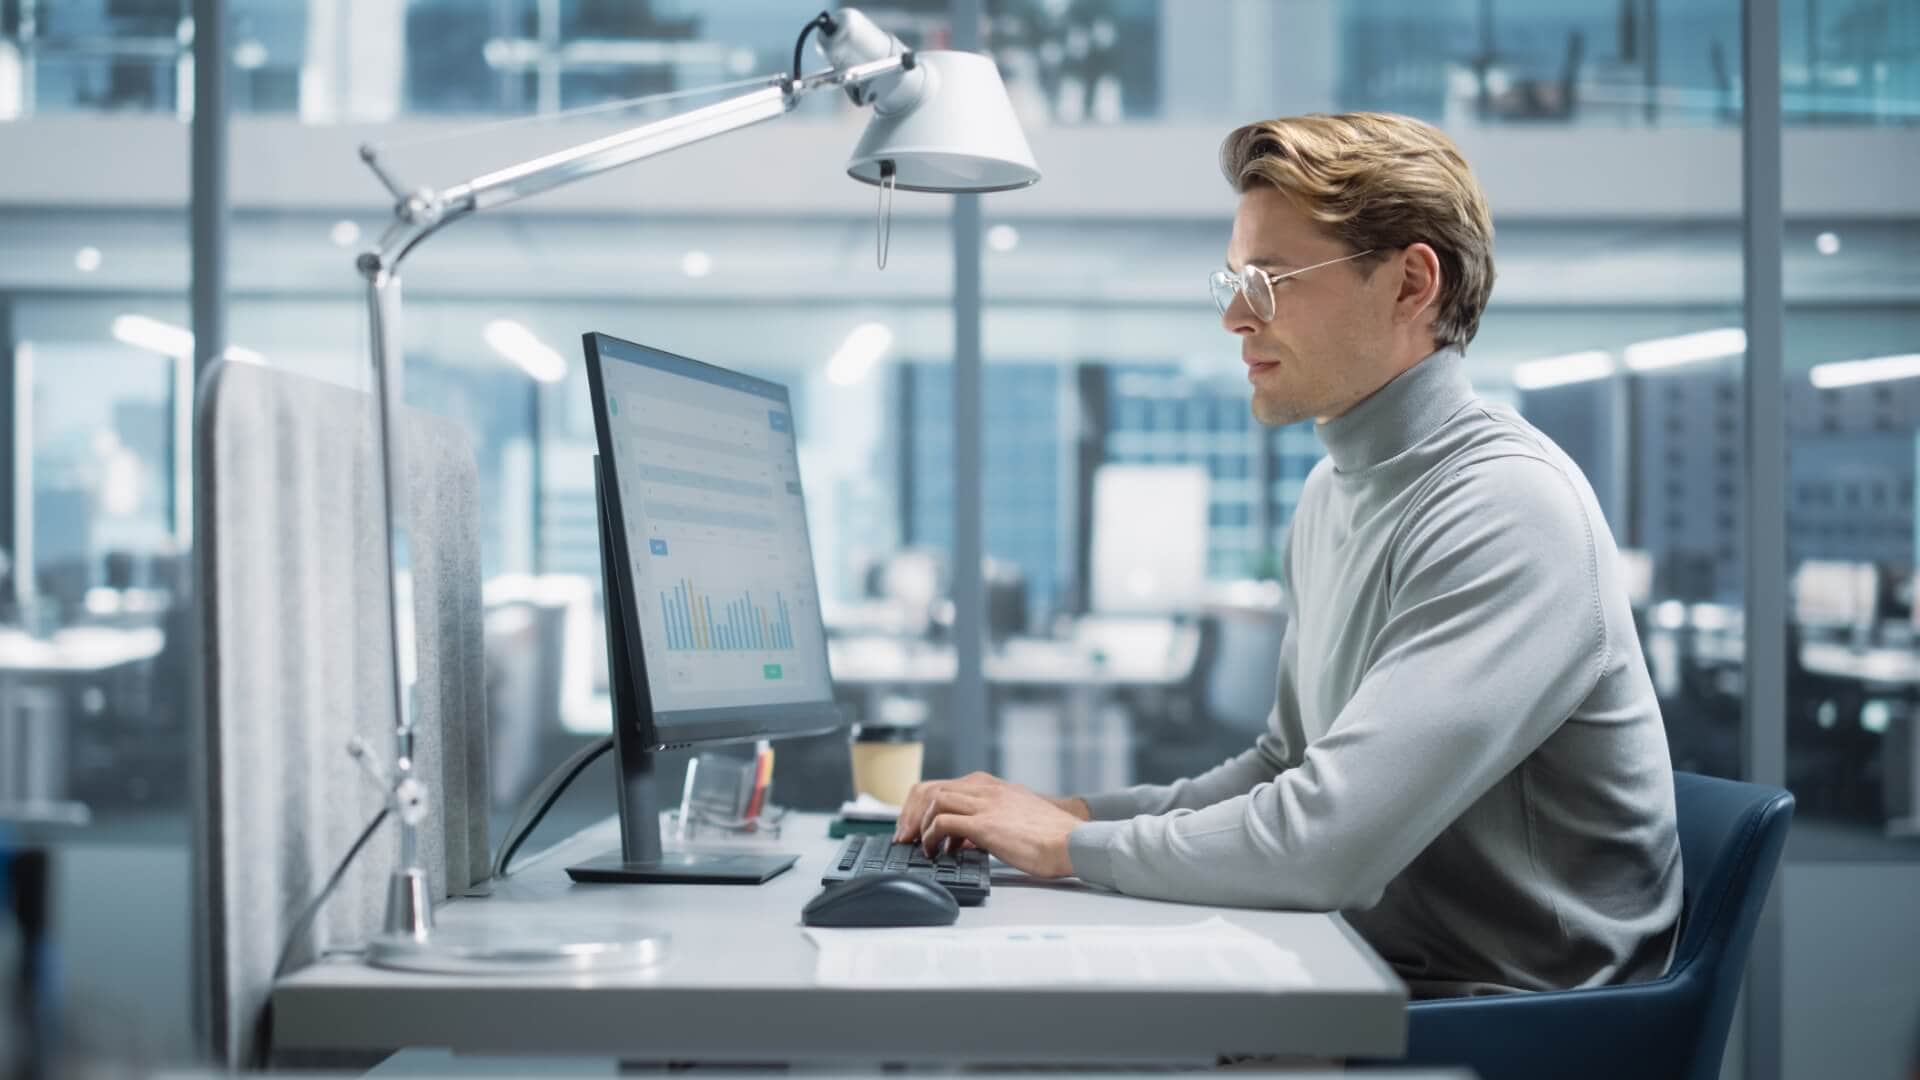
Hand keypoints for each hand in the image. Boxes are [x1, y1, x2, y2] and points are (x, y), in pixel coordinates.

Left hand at [893, 771, 1083, 878]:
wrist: (1073, 842)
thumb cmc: (1049, 836)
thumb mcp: (1014, 816)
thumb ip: (988, 819)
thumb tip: (962, 837)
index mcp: (991, 786)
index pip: (941, 786)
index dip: (920, 806)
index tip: (913, 827)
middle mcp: (985, 789)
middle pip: (930, 788)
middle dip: (911, 814)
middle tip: (906, 837)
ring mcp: (986, 804)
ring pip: (934, 800)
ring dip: (919, 824)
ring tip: (920, 846)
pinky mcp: (986, 824)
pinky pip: (945, 822)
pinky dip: (932, 836)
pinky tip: (935, 851)